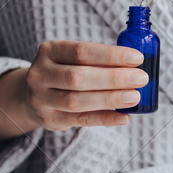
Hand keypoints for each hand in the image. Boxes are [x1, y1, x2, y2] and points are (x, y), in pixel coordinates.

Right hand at [24, 40, 147, 130]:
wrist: (32, 95)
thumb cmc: (63, 72)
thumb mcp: (72, 59)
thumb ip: (97, 61)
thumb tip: (135, 67)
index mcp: (49, 51)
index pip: (81, 51)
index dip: (111, 55)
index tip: (137, 58)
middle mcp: (40, 74)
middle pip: (78, 77)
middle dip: (113, 78)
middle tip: (140, 78)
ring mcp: (41, 99)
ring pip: (77, 101)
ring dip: (110, 99)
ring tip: (134, 97)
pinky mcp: (50, 119)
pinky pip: (81, 121)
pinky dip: (105, 119)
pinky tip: (124, 117)